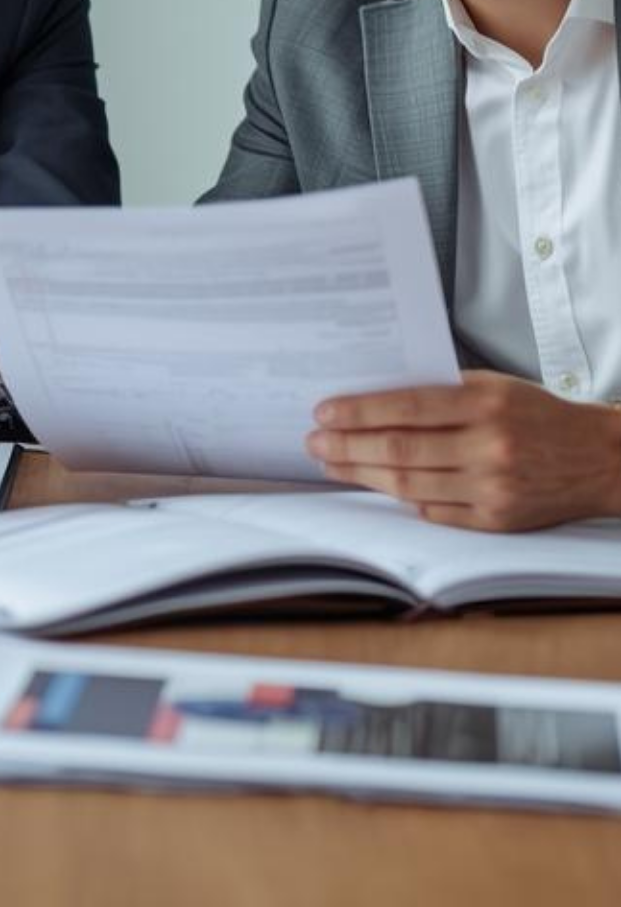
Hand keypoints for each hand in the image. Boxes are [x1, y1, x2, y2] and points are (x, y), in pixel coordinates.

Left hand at [307, 370, 620, 529]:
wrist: (599, 458)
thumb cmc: (538, 414)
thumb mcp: (494, 386)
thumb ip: (441, 393)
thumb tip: (375, 401)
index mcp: (485, 404)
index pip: (405, 408)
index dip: (357, 412)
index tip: (323, 412)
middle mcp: (488, 447)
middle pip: (399, 450)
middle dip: (347, 447)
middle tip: (314, 444)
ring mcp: (493, 488)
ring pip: (410, 485)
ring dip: (363, 475)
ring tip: (332, 466)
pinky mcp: (498, 520)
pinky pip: (436, 513)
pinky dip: (406, 500)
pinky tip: (380, 488)